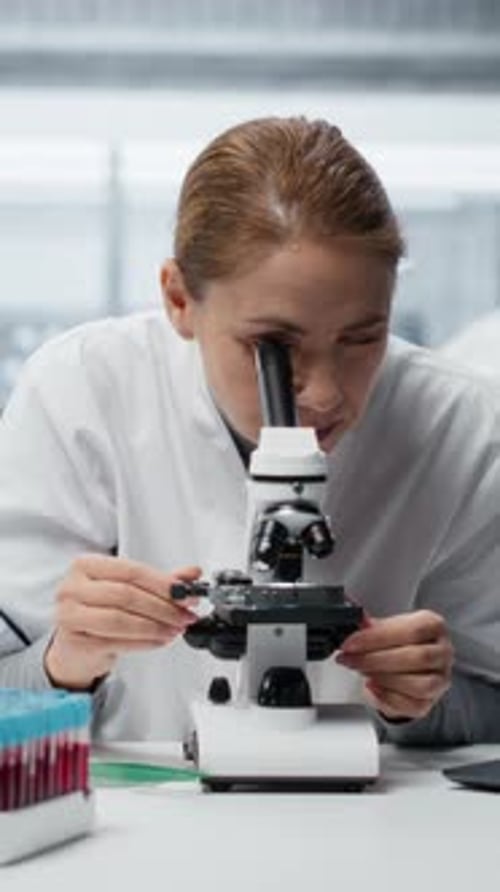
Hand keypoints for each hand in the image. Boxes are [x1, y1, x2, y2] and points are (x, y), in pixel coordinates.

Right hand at [44, 554, 200, 690]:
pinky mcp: (74, 641)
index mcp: (85, 565)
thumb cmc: (100, 611)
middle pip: (126, 595)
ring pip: (120, 620)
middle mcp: (72, 587)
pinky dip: (144, 642)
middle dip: (163, 607)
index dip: (163, 583)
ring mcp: (69, 614)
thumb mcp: (130, 590)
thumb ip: (161, 581)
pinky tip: (159, 640)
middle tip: (185, 615)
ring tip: (174, 629)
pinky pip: (116, 642)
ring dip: (155, 626)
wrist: (74, 646)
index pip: (131, 571)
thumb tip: (193, 573)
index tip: (186, 594)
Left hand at [336, 609, 453, 720]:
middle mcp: (443, 652)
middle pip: (416, 658)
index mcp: (434, 626)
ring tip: (362, 671)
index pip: (411, 631)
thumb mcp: (386, 628)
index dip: (378, 637)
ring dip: (384, 678)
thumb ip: (373, 626)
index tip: (351, 643)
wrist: (404, 666)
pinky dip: (388, 697)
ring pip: (419, 685)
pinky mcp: (431, 702)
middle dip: (376, 659)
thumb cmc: (398, 643)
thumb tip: (359, 621)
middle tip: (350, 659)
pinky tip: (372, 686)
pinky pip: (413, 705)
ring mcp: (440, 679)